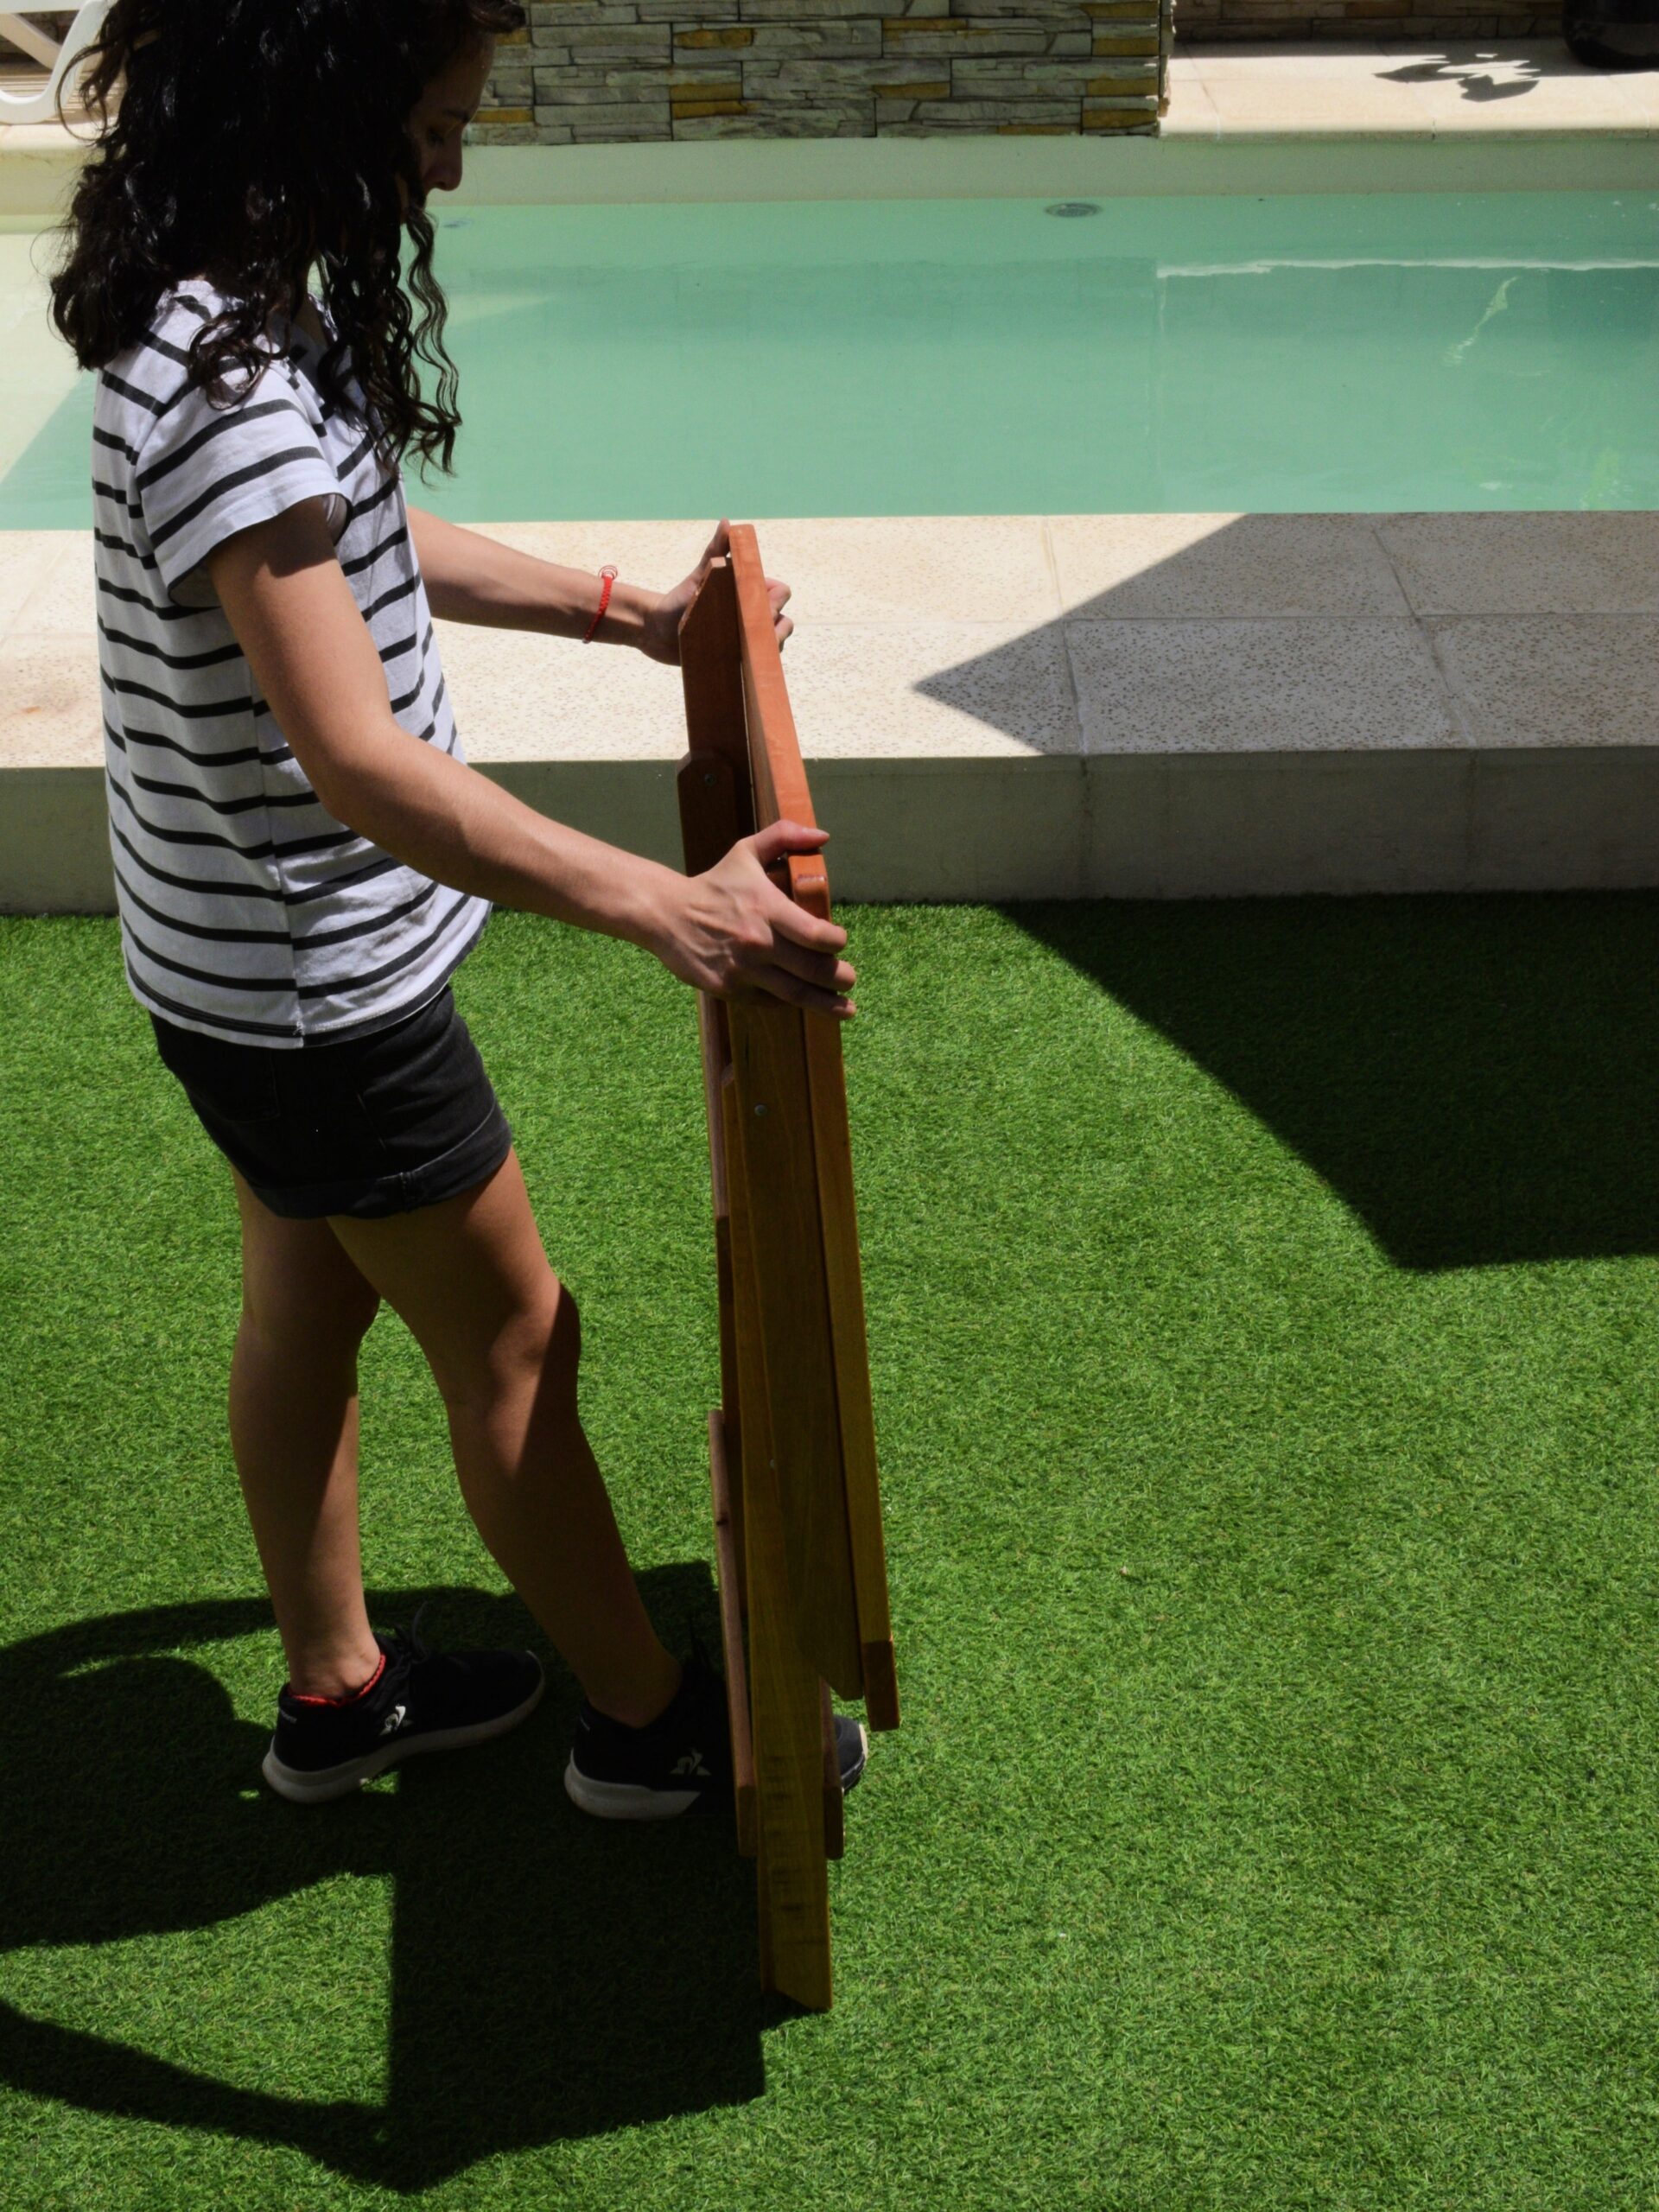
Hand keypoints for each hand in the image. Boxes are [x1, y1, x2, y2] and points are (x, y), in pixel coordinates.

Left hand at [636, 519, 793, 666]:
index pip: (781, 593)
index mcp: (750, 592)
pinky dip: (758, 666)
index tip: (756, 607)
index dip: (775, 601)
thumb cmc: (679, 600)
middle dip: (774, 628)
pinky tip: (747, 667)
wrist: (658, 632)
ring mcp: (748, 640)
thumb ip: (715, 550)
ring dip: (766, 649)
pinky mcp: (740, 660)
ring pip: (775, 645)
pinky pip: (759, 666)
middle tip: (750, 632)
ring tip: (747, 650)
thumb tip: (727, 523)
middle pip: (783, 621)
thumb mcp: (699, 576)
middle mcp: (754, 616)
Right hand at [650, 820, 854, 1018]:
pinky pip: (770, 1001)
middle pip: (813, 970)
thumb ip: (785, 836)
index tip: (840, 941)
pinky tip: (804, 1001)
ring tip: (845, 1008)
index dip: (837, 942)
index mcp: (766, 908)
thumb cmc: (714, 884)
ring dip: (827, 1004)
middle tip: (849, 978)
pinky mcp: (729, 989)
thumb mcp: (746, 852)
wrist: (666, 915)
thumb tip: (823, 835)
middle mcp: (757, 942)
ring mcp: (743, 969)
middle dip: (841, 978)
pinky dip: (790, 1003)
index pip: (817, 935)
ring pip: (796, 994)